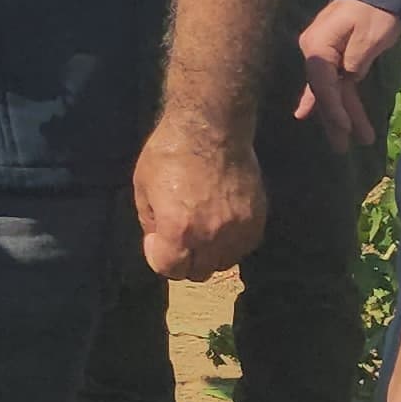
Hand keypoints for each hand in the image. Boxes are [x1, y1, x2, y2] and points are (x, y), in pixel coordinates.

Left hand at [133, 115, 266, 279]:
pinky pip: (244, 247)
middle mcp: (210, 236)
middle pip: (197, 272)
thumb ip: (150, 221)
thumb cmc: (170, 153)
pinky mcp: (257, 220)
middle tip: (178, 241)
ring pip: (223, 263)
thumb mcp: (143, 187)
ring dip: (209, 255)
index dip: (158, 258)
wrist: (212, 129)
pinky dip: (231, 244)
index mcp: (178, 230)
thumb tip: (158, 241)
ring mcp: (238, 230)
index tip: (156, 240)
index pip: (170, 270)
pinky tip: (221, 226)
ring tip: (201, 233)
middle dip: (183, 261)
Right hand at [295, 0, 399, 151]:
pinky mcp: (337, 57)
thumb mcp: (369, 36)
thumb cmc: (374, 10)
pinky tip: (338, 122)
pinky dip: (340, 101)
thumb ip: (355, 61)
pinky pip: (337, 84)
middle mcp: (314, 52)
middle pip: (323, 92)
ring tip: (360, 140)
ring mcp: (324, 55)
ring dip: (345, 114)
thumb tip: (348, 79)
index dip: (333, 109)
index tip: (345, 130)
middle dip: (335, 121)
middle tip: (342, 149)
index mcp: (318, 47)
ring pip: (332, 91)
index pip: (323, 85)